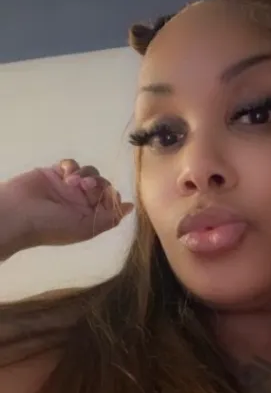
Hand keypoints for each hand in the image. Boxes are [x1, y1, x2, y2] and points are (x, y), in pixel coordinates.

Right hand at [2, 159, 133, 248]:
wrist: (18, 213)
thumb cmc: (52, 225)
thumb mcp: (85, 228)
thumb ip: (109, 218)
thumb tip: (130, 208)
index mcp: (89, 216)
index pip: (110, 201)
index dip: (111, 196)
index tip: (105, 198)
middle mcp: (80, 202)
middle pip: (103, 185)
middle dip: (99, 184)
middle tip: (85, 188)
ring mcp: (67, 187)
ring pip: (90, 172)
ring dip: (86, 175)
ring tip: (72, 183)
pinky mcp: (55, 174)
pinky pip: (72, 164)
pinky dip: (72, 166)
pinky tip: (65, 173)